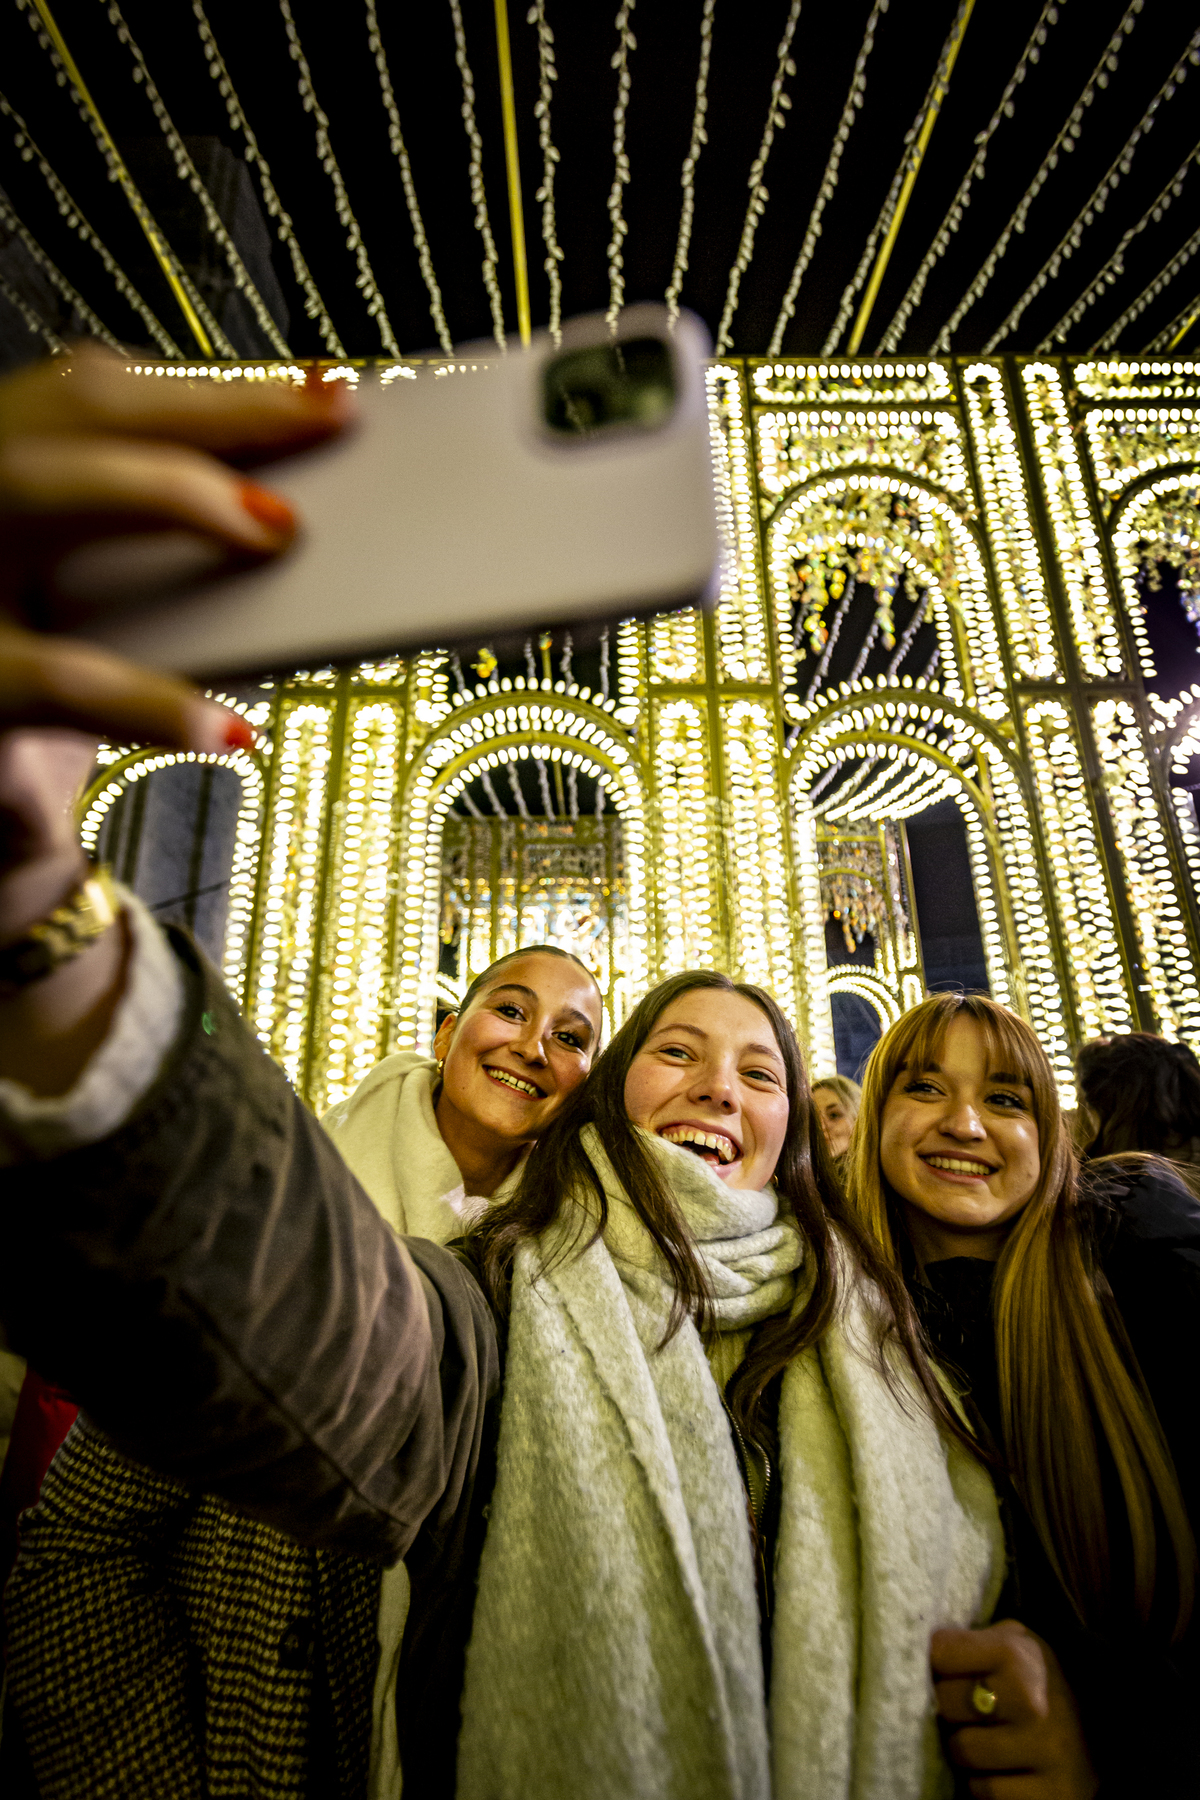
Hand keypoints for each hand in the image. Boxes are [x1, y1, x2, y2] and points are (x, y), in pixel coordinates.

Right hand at [0, 347, 349, 1091]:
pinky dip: (148, 700)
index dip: (208, 387)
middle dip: (204, 412)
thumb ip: (178, 557)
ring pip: (33, 492)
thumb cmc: (62, 697)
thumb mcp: (119, 614)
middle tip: (325, 425)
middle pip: (71, 415)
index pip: (96, 398)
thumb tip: (309, 515)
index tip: (326, 392)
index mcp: (6, 477)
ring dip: (163, 493)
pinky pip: (54, 681)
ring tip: (273, 529)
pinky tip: (230, 728)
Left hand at [932, 1620, 1097, 1799]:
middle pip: (944, 1703)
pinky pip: (984, 1792)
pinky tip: (1004, 1768)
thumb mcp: (1016, 1644)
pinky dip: (986, 1783)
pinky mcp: (1048, 1796)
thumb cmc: (1040, 1682)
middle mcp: (1030, 1703)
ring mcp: (1042, 1753)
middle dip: (948, 1707)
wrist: (1100, 1733)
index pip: (940, 1653)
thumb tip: (921, 1646)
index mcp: (1017, 1655)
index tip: (946, 1667)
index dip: (936, 1661)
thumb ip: (972, 1640)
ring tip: (987, 1737)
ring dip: (966, 1748)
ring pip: (961, 1752)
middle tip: (966, 1708)